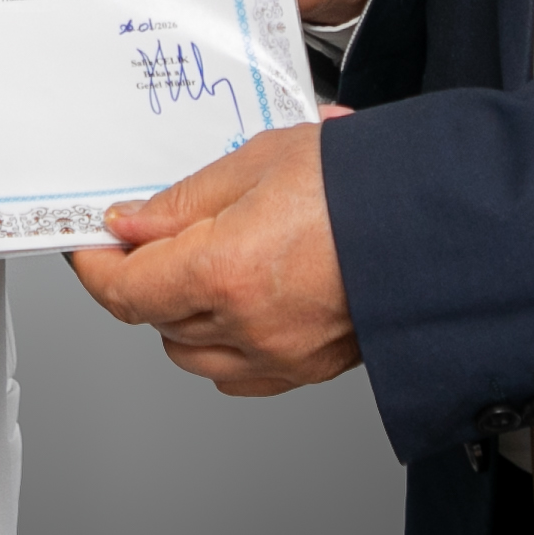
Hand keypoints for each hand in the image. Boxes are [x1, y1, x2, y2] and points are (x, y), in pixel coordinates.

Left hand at [64, 121, 357, 394]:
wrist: (441, 221)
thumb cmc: (366, 183)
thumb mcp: (260, 161)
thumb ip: (186, 200)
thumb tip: (134, 223)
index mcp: (225, 270)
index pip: (125, 289)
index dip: (96, 267)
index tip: (91, 246)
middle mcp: (247, 325)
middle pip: (155, 319)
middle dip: (145, 279)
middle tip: (154, 237)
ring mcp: (280, 356)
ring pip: (192, 353)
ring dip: (180, 315)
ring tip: (203, 265)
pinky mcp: (310, 370)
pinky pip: (238, 373)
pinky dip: (223, 345)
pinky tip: (238, 305)